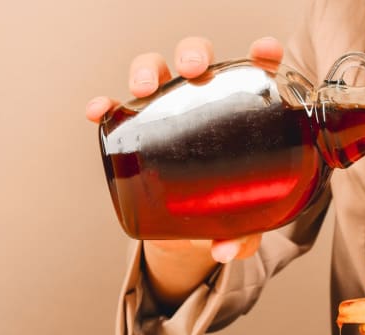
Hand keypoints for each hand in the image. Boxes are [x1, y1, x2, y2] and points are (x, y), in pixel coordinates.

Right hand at [86, 36, 283, 308]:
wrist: (188, 227)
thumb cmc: (226, 210)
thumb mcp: (242, 223)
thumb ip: (243, 235)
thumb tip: (226, 250)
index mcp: (243, 112)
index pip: (256, 73)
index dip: (262, 56)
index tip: (264, 54)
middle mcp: (205, 101)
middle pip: (201, 63)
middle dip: (195, 56)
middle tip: (195, 72)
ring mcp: (170, 112)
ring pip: (158, 73)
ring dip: (149, 69)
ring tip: (145, 87)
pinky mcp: (139, 130)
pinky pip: (118, 109)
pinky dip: (107, 104)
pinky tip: (100, 110)